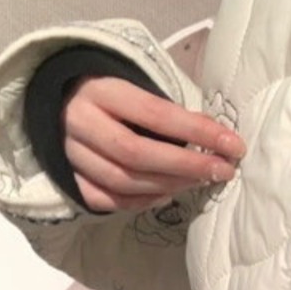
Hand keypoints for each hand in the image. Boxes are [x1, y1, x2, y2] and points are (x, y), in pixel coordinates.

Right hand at [62, 77, 246, 212]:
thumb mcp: (134, 87)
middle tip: (222, 171)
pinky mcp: (66, 179)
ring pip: (123, 181)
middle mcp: (79, 122)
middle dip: (187, 166)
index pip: (156, 114)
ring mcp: (68, 154)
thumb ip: (168, 109)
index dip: (198, 132)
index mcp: (100, 90)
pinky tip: (166, 195)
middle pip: (137, 154)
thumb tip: (216, 136)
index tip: (233, 145)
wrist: (57, 102)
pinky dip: (140, 202)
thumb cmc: (110, 95)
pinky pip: (106, 200)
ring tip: (200, 182)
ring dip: (169, 186)